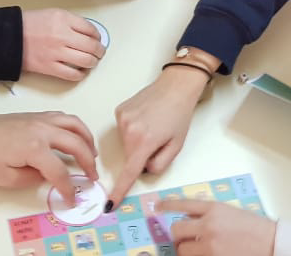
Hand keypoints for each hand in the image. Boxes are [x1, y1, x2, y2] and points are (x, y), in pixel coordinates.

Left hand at [0, 112, 97, 204]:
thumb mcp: (6, 178)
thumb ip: (32, 179)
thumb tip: (47, 175)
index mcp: (35, 149)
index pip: (60, 172)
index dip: (68, 188)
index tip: (72, 198)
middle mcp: (43, 131)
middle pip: (76, 144)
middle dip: (88, 162)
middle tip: (92, 175)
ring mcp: (42, 120)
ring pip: (75, 125)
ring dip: (87, 139)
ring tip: (92, 153)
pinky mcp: (37, 115)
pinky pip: (64, 117)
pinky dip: (76, 126)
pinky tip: (76, 136)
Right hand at [21, 9, 105, 80]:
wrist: (8, 37)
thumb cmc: (29, 25)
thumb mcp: (53, 13)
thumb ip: (71, 22)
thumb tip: (88, 33)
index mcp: (63, 19)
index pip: (91, 29)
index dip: (98, 36)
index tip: (97, 39)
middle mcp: (62, 35)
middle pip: (92, 46)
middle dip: (99, 51)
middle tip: (99, 52)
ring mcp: (56, 53)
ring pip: (86, 61)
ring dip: (93, 62)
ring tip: (92, 62)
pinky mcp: (49, 67)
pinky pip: (72, 74)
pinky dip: (80, 74)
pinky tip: (81, 71)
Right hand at [109, 61, 213, 203]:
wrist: (176, 86)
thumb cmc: (180, 115)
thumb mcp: (176, 145)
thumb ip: (159, 163)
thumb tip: (143, 168)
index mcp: (145, 141)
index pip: (129, 172)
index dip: (119, 190)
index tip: (110, 204)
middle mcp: (129, 130)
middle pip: (131, 156)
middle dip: (141, 154)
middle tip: (158, 138)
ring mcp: (121, 119)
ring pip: (126, 143)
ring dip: (137, 140)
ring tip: (153, 124)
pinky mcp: (119, 111)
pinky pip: (124, 129)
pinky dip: (133, 128)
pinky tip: (145, 117)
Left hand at [162, 199, 276, 255]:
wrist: (273, 245)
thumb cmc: (257, 230)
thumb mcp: (232, 212)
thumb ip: (211, 214)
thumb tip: (191, 219)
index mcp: (215, 208)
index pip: (183, 204)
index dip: (167, 205)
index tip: (157, 207)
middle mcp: (209, 225)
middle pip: (177, 230)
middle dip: (178, 235)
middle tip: (183, 238)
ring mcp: (209, 245)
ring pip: (182, 250)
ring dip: (186, 250)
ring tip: (198, 249)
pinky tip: (204, 254)